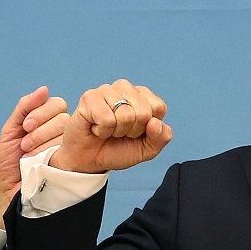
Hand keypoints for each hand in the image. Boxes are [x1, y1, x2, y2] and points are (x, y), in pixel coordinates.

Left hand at [0, 86, 68, 228]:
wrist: (8, 189)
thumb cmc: (10, 161)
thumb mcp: (12, 129)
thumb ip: (25, 107)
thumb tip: (44, 89)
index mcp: (48, 121)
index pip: (57, 104)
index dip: (42, 112)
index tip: (25, 126)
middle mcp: (62, 132)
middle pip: (64, 117)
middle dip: (41, 129)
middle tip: (25, 144)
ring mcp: (68, 148)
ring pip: (67, 132)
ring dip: (44, 142)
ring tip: (30, 156)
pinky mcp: (72, 163)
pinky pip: (70, 149)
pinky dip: (52, 152)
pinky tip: (42, 161)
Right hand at [50, 79, 170, 174]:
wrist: (89, 160)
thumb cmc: (118, 150)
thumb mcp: (147, 149)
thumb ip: (161, 138)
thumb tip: (156, 122)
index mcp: (142, 96)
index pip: (158, 107)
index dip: (148, 128)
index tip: (136, 132)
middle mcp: (125, 88)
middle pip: (143, 112)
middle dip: (132, 131)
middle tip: (119, 133)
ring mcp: (106, 90)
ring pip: (125, 115)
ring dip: (116, 131)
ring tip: (107, 130)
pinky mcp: (89, 97)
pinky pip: (107, 119)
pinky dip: (102, 131)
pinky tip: (96, 128)